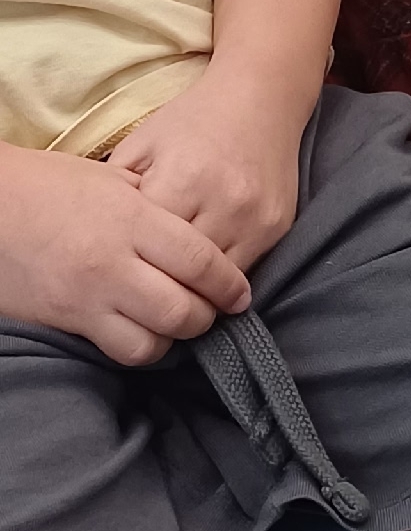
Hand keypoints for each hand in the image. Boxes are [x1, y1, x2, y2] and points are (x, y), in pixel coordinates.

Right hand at [0, 143, 250, 364]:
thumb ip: (156, 204)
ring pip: (154, 340)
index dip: (229, 283)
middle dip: (208, 315)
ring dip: (176, 337)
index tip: (240, 293)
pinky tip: (146, 332)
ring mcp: (89, 296)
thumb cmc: (50, 185)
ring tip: (180, 323)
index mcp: (132, 217)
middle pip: (183, 308)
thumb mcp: (112, 179)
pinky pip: (119, 350)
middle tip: (215, 309)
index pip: (199, 260)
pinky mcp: (68, 320)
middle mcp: (114, 261)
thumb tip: (198, 227)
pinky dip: (142, 348)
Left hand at [108, 65, 303, 272]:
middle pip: (183, 270)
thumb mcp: (142, 143)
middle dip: (160, 278)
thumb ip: (118, 190)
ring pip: (215, 281)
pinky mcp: (276, 228)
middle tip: (141, 285)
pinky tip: (204, 274)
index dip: (131, 256)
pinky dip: (221, 278)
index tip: (120, 260)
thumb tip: (98, 236)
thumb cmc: (192, 121)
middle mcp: (224, 202)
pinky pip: (244, 271)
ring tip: (171, 287)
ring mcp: (255, 219)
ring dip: (193, 287)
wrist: (260, 99)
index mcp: (184, 179)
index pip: (149, 245)